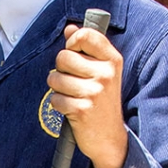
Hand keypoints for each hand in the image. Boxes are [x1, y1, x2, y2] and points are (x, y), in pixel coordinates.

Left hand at [47, 23, 127, 167]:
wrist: (110, 138)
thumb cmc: (102, 102)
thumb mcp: (102, 72)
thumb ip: (86, 48)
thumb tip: (70, 29)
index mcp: (112, 60)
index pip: (84, 35)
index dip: (72, 43)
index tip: (74, 54)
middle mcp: (106, 74)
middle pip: (63, 57)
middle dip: (61, 69)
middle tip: (72, 82)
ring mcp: (95, 92)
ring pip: (55, 78)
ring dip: (57, 88)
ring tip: (71, 95)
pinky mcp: (82, 109)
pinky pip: (55, 98)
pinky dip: (58, 104)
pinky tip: (70, 109)